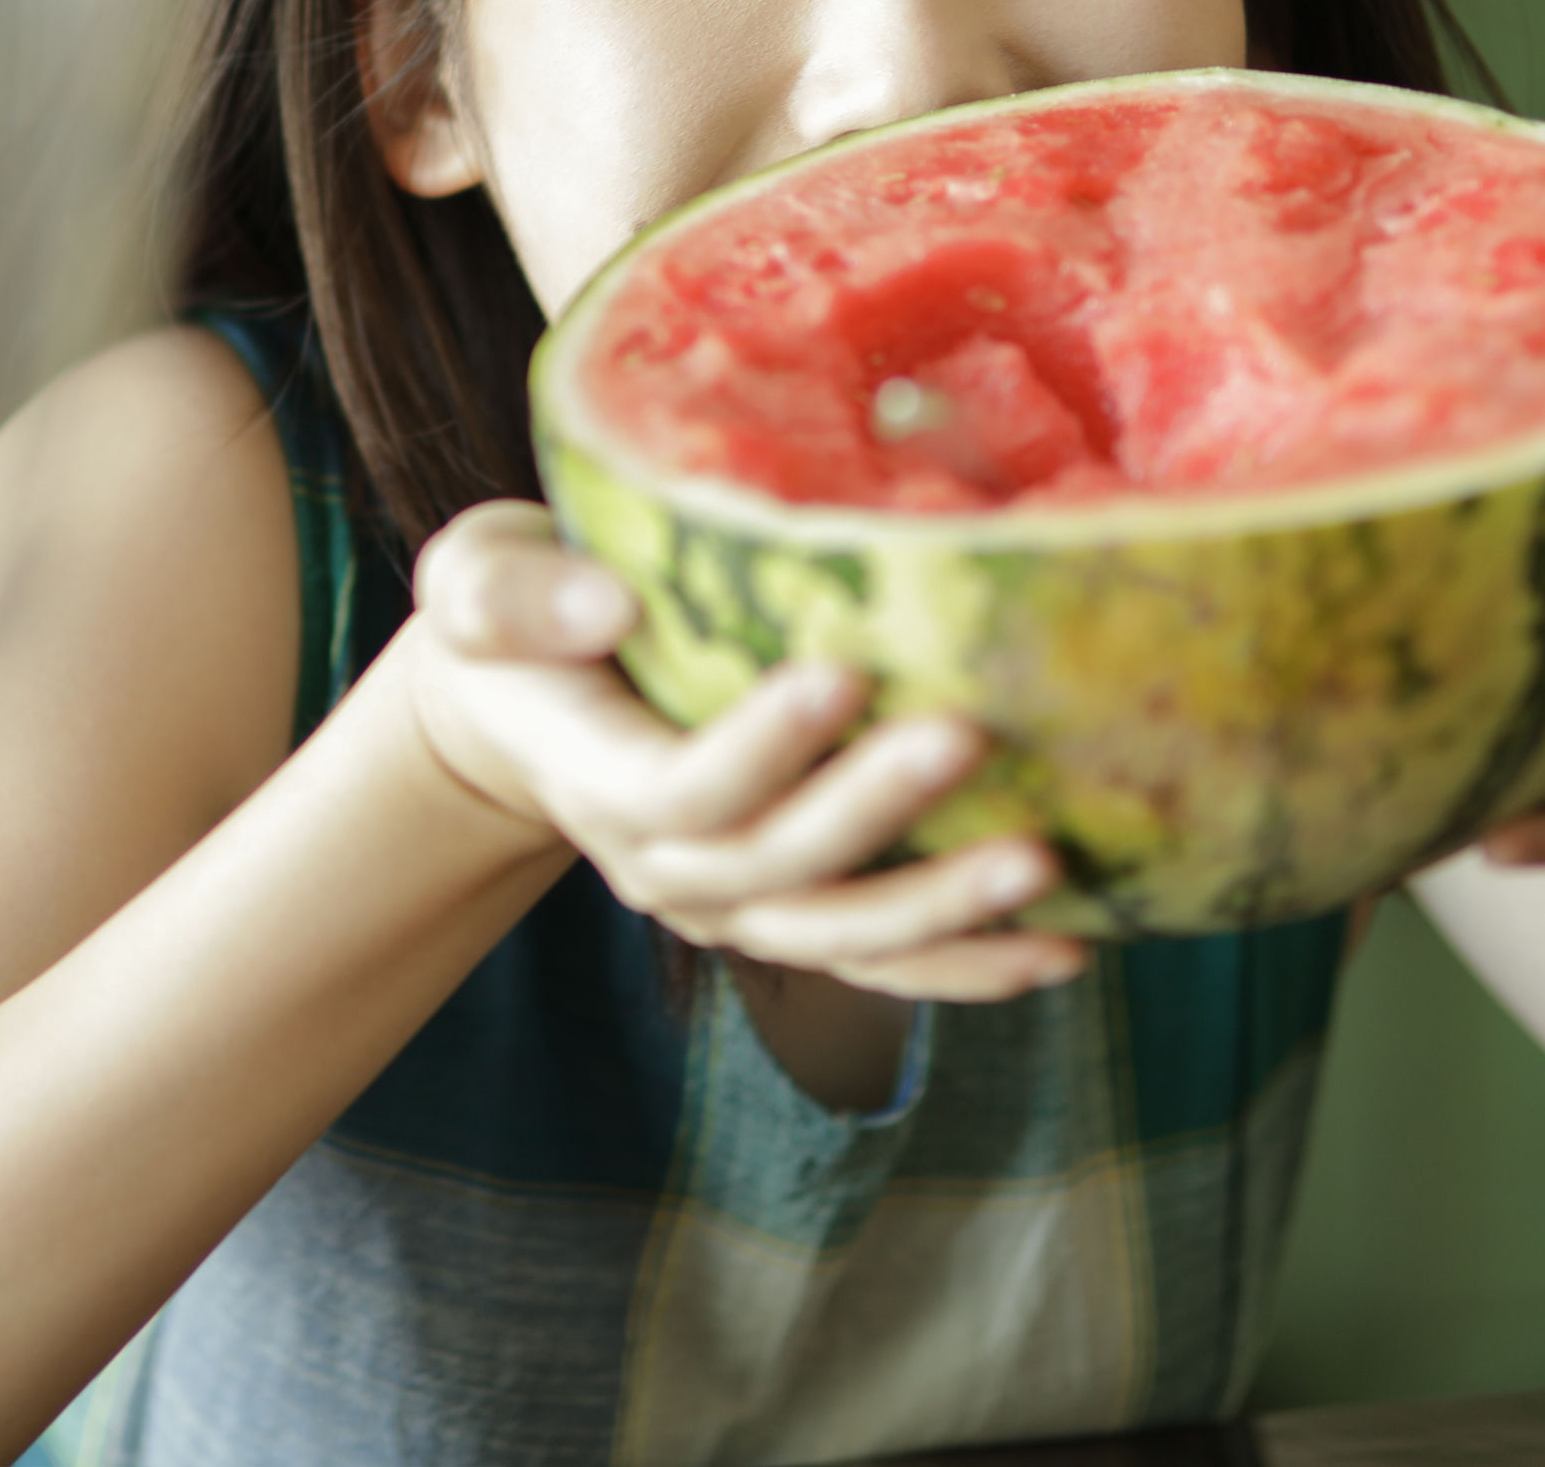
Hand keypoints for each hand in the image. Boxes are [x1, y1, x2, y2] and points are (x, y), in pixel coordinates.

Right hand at [392, 501, 1088, 1001]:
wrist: (533, 706)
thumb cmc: (522, 619)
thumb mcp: (479, 579)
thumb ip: (514, 594)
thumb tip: (608, 606)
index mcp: (597, 779)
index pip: (682, 789)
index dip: (759, 746)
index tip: (841, 671)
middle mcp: (666, 867)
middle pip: (777, 866)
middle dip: (875, 811)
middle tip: (968, 737)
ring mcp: (735, 908)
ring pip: (841, 936)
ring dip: (944, 911)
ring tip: (1041, 865)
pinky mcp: (794, 915)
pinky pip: (883, 964)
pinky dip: (970, 966)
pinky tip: (1065, 945)